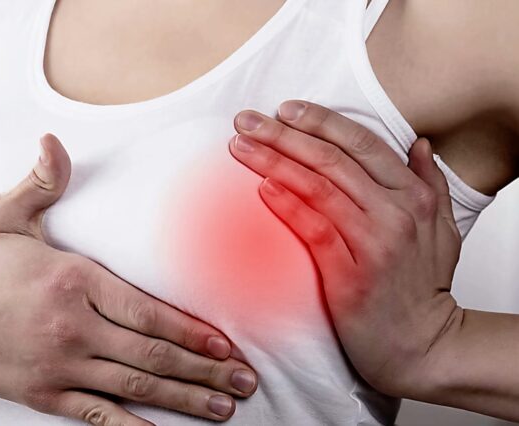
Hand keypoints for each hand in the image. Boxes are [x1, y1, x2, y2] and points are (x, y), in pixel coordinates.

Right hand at [0, 134, 257, 424]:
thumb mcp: (3, 215)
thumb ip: (40, 183)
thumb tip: (53, 141)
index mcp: (73, 281)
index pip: (149, 312)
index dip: (194, 332)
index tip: (228, 344)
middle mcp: (73, 328)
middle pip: (153, 355)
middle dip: (206, 371)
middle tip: (247, 382)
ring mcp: (59, 366)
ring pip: (135, 388)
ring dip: (186, 400)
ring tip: (225, 408)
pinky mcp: (43, 395)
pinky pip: (98, 417)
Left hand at [228, 102, 460, 399]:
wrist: (422, 346)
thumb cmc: (422, 288)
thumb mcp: (443, 229)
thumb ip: (430, 183)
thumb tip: (418, 144)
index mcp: (413, 196)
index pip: (361, 143)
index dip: (320, 121)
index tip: (284, 109)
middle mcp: (395, 212)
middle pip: (332, 159)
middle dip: (284, 134)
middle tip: (246, 120)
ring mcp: (373, 242)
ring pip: (318, 187)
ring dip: (274, 161)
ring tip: (239, 146)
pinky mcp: (351, 274)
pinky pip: (314, 229)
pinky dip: (287, 205)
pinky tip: (262, 187)